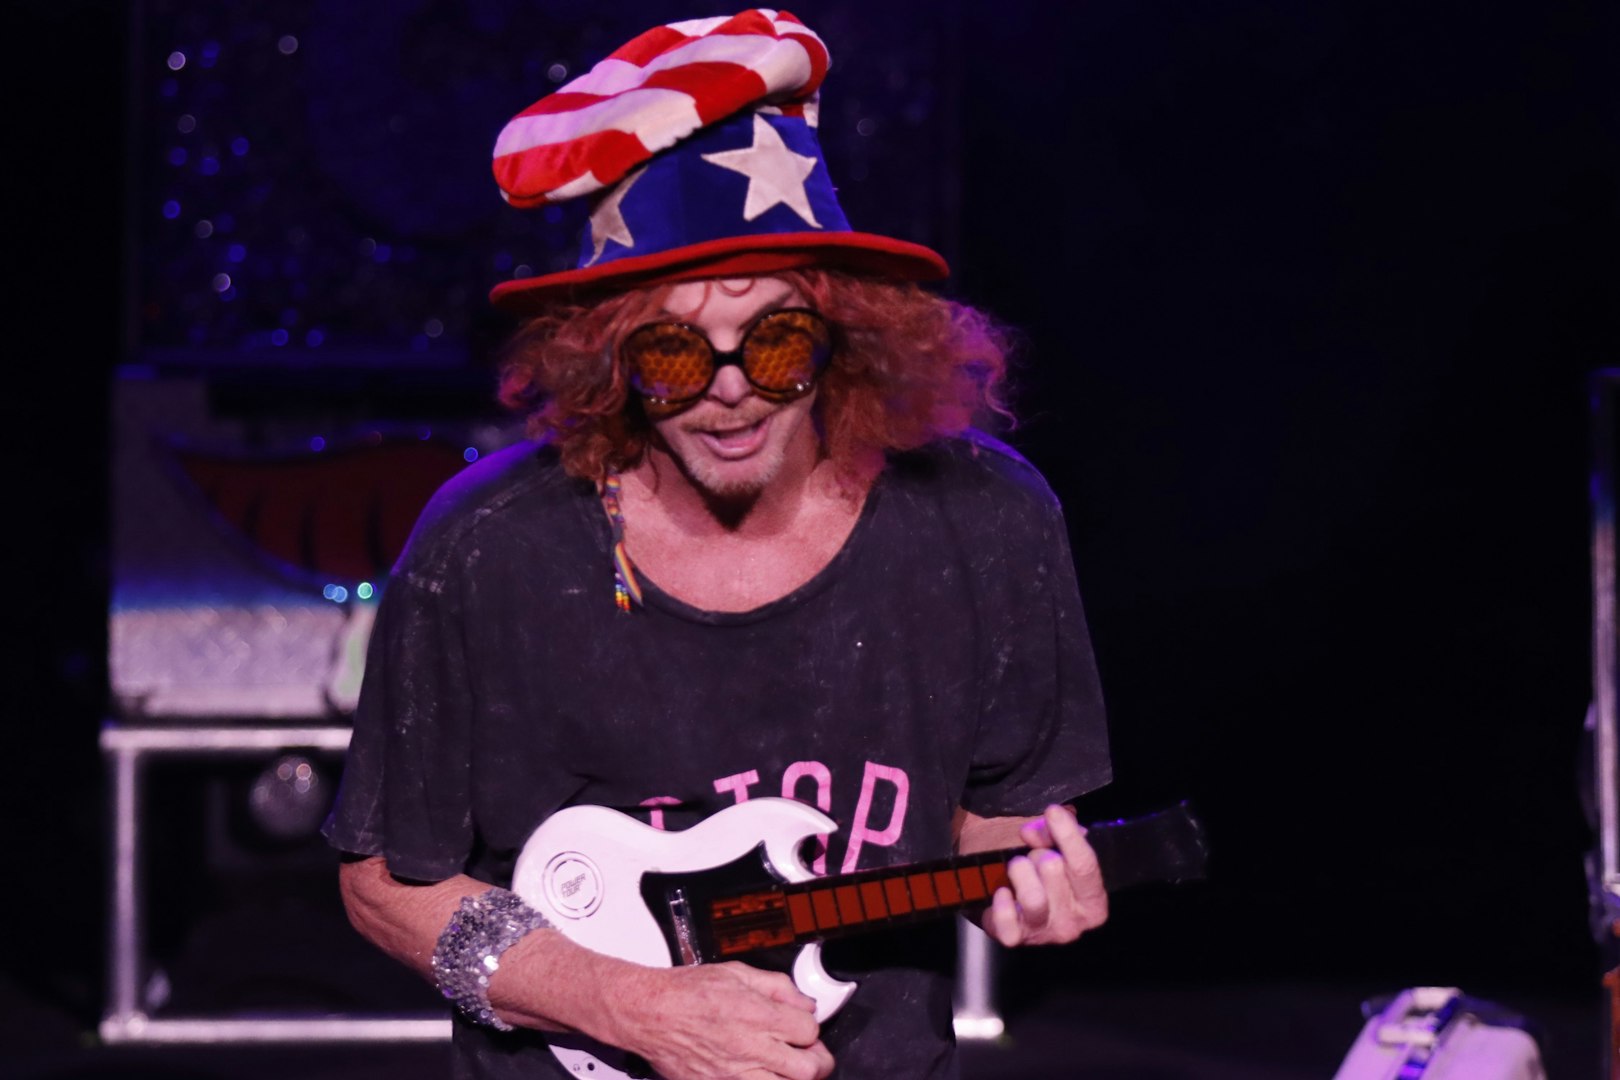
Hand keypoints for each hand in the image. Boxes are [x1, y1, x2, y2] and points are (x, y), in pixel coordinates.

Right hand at [606, 961, 834, 1079]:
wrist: (649, 1013)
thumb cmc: (687, 991)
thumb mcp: (737, 972)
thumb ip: (777, 987)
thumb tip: (803, 1003)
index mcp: (756, 1015)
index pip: (809, 1031)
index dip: (810, 1028)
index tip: (802, 1027)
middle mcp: (748, 1048)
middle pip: (807, 1069)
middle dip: (817, 1061)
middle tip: (809, 1054)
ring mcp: (733, 1074)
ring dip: (792, 1078)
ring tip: (787, 1068)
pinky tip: (759, 1073)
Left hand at [981, 804, 1107, 946]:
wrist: (1004, 895)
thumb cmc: (1036, 869)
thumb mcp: (1052, 846)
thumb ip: (1051, 833)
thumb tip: (1035, 830)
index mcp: (1093, 900)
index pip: (1085, 864)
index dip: (1068, 835)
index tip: (1052, 811)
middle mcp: (1075, 922)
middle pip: (1053, 870)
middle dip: (1037, 855)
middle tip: (1031, 858)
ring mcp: (1045, 934)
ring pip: (1032, 896)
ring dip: (1019, 872)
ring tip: (1016, 871)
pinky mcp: (1015, 939)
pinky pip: (1007, 920)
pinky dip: (1001, 902)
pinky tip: (1002, 891)